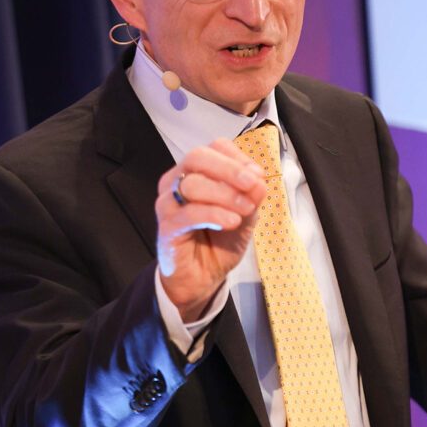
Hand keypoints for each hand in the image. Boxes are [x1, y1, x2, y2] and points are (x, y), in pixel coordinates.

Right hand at [155, 139, 266, 321]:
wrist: (202, 278)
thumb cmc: (219, 241)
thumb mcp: (245, 216)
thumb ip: (251, 198)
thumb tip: (260, 181)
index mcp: (197, 172)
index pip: (214, 148)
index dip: (238, 157)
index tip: (258, 175)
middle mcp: (177, 181)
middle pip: (198, 157)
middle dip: (229, 168)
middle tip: (252, 183)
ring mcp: (168, 203)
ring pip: (193, 184)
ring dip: (226, 195)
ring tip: (246, 210)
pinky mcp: (167, 226)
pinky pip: (190, 212)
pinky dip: (215, 214)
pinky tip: (232, 221)